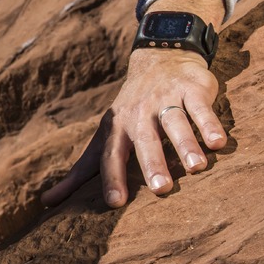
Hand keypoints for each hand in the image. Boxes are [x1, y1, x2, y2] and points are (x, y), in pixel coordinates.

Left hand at [43, 45, 225, 208]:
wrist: (157, 59)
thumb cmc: (128, 112)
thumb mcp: (102, 138)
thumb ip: (78, 173)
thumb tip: (45, 202)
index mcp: (116, 129)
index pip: (112, 157)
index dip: (113, 179)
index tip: (116, 203)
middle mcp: (139, 115)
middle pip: (145, 141)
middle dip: (152, 163)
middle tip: (161, 189)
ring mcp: (166, 100)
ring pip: (175, 123)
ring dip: (186, 144)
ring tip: (197, 167)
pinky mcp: (192, 90)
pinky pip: (201, 108)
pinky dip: (210, 124)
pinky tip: (218, 143)